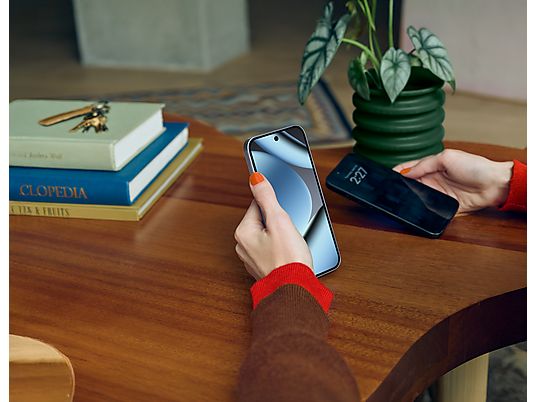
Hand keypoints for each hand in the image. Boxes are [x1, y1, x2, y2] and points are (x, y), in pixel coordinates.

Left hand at [234, 173, 312, 279]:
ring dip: (280, 238)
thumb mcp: (279, 220)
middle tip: (288, 234)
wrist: (295, 290)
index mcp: (243, 232)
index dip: (275, 209)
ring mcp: (251, 259)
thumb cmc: (289, 259)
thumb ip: (266, 196)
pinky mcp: (262, 268)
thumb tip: (255, 178)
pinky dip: (280, 251)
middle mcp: (242, 246)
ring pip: (268, 237)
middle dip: (278, 224)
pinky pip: (271, 251)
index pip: (258, 206)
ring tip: (289, 247)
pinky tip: (288, 255)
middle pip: (263, 221)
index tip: (283, 217)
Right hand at [393, 149, 512, 212]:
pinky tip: (414, 210)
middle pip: (408, 185)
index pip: (407, 169)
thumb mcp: (446, 158)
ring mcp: (436, 195)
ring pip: (416, 199)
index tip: (386, 177)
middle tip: (389, 191)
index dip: (396, 172)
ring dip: (409, 200)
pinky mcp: (443, 208)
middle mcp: (431, 181)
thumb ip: (424, 164)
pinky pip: (428, 211)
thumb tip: (405, 172)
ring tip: (399, 200)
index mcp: (430, 166)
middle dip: (399, 188)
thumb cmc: (475, 167)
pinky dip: (421, 211)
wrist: (494, 185)